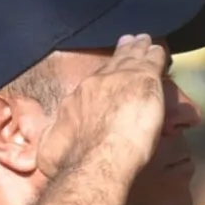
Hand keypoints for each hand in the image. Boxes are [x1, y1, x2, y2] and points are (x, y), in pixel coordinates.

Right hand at [38, 34, 168, 178]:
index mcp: (76, 100)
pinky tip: (160, 50)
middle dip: (118, 54)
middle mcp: (94, 85)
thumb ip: (54, 142)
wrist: (93, 160)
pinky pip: (151, 61)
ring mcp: (118, 80)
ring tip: (143, 41)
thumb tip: (44, 157)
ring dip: (137, 50)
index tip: (105, 76)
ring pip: (130, 58)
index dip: (101, 78)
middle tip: (126, 42)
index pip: (92, 84)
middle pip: (110, 65)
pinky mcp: (143, 80)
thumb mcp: (52, 149)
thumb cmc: (70, 162)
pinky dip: (155, 55)